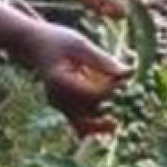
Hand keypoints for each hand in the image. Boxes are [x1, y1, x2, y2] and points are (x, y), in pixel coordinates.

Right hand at [13, 21, 130, 135]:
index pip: (93, 94)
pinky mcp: (65, 108)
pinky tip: (112, 114)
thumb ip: (102, 60)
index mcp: (60, 83)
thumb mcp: (80, 45)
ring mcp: (60, 107)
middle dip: (110, 114)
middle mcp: (58, 100)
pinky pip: (81, 122)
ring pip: (84, 125)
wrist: (34, 45)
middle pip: (87, 119)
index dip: (114, 89)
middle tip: (131, 108)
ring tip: (123, 115)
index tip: (129, 76)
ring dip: (104, 122)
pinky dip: (96, 120)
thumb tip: (128, 73)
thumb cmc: (57, 40)